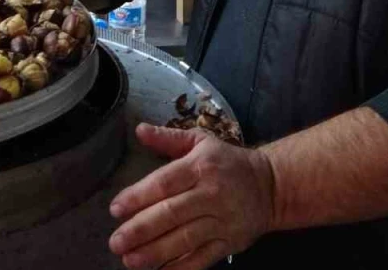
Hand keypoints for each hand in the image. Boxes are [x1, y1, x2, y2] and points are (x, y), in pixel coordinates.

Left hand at [108, 124, 273, 269]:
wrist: (271, 186)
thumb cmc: (228, 162)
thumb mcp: (201, 142)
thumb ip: (169, 138)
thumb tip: (139, 130)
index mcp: (201, 166)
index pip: (165, 182)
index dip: (139, 196)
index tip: (115, 209)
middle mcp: (211, 194)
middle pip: (171, 213)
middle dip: (140, 229)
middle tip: (116, 241)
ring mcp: (222, 221)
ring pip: (184, 239)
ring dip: (155, 252)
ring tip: (130, 260)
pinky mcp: (230, 243)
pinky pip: (202, 258)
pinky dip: (180, 267)